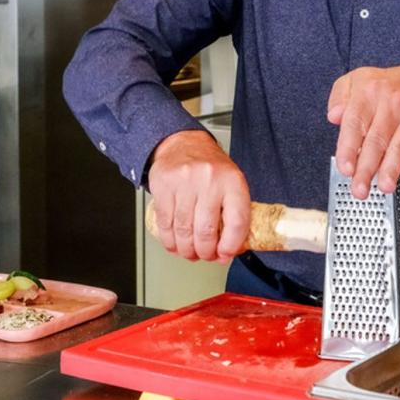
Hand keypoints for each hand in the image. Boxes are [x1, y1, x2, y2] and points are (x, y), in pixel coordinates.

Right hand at [146, 130, 250, 262]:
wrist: (183, 143)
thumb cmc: (210, 167)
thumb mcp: (231, 182)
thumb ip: (234, 213)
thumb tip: (231, 248)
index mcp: (232, 181)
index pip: (236, 222)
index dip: (231, 246)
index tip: (226, 254)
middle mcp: (209, 180)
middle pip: (206, 231)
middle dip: (205, 252)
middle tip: (206, 256)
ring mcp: (184, 183)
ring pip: (184, 231)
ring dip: (186, 250)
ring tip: (190, 253)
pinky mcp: (163, 186)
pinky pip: (165, 224)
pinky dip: (170, 241)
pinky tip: (175, 244)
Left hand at [327, 66, 399, 198]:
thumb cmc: (383, 86)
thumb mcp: (355, 81)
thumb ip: (339, 98)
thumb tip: (334, 117)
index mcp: (368, 94)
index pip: (355, 123)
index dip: (348, 148)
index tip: (345, 168)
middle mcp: (390, 106)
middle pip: (376, 141)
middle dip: (366, 169)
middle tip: (359, 190)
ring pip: (399, 147)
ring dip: (391, 170)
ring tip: (385, 187)